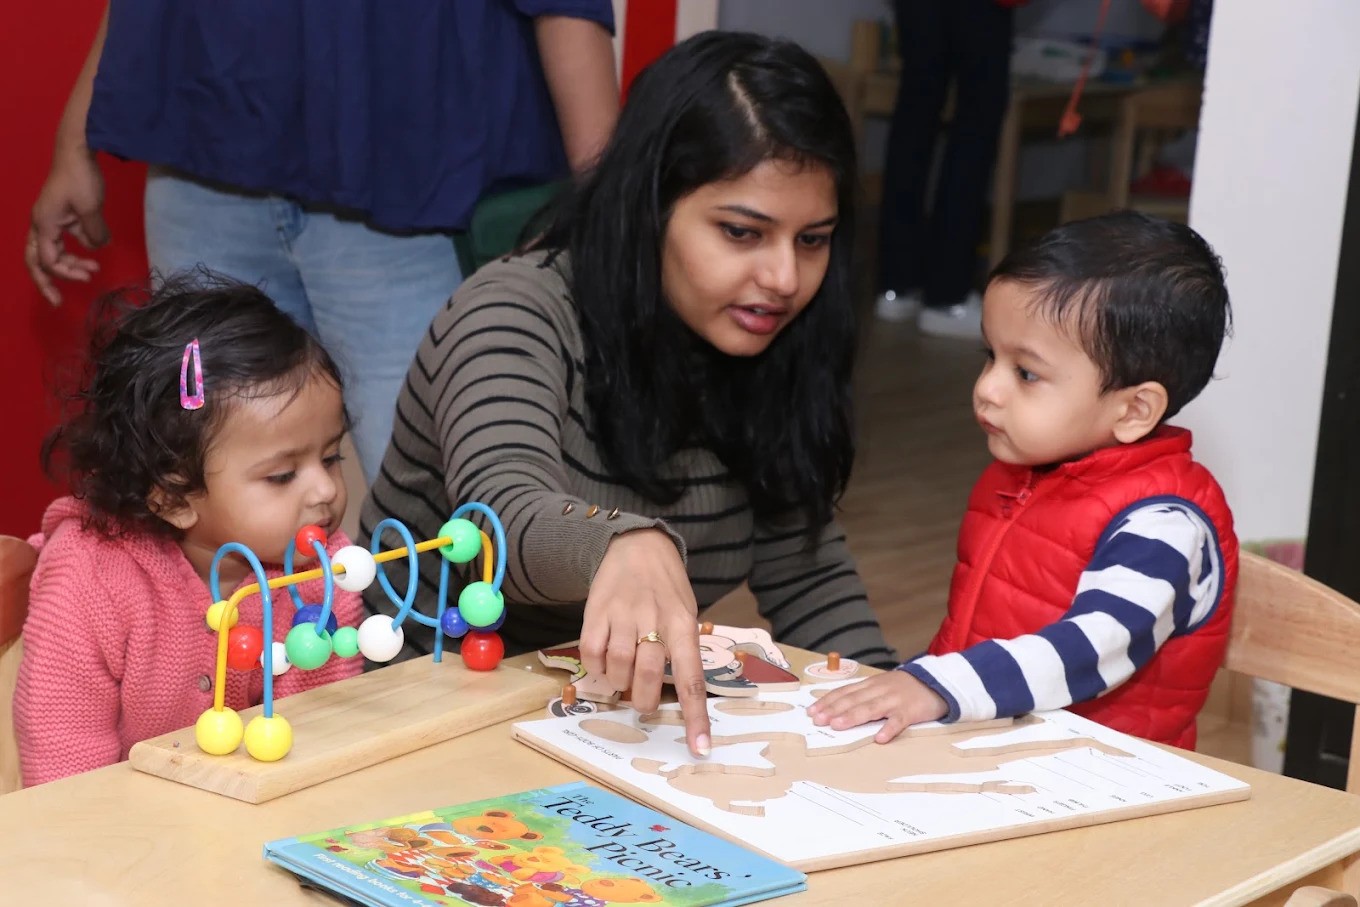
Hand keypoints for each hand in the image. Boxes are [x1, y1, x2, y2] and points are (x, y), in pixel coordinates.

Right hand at [26, 145, 108, 304]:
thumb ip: (94, 233)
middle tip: (57, 302)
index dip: (64, 273)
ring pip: (50, 252)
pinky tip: (93, 253)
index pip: (47, 260)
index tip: (88, 277)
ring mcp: (49, 220)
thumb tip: (98, 248)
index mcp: (44, 224)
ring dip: (68, 265)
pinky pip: (62, 241)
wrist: (77, 151)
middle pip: (36, 260)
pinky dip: (75, 251)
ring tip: (92, 271)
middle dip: (46, 282)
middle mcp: (41, 224)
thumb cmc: (80, 178)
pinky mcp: (60, 216)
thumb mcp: (91, 208)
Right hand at [580, 528, 711, 756]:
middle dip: (643, 701)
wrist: (637, 545)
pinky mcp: (596, 610)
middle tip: (643, 704)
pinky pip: (592, 652)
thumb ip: (681, 649)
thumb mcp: (686, 613)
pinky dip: (597, 666)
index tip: (700, 748)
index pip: (693, 678)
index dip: (695, 717)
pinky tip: (604, 662)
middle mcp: (654, 619)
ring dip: (619, 683)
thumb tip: (677, 696)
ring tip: (623, 678)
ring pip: (618, 666)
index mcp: (683, 624)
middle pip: (649, 675)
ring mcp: (623, 614)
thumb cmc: (667, 588)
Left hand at [806, 670, 947, 743]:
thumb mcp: (881, 686)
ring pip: (871, 708)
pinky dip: (889, 728)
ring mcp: (895, 700)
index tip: (812, 711)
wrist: (937, 682)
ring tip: (837, 725)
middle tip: (818, 720)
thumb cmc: (904, 688)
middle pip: (854, 700)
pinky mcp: (911, 711)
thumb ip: (863, 695)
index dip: (828, 701)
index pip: (845, 692)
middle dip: (834, 709)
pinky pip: (899, 721)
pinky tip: (879, 738)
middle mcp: (880, 690)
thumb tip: (838, 707)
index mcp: (871, 684)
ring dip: (853, 717)